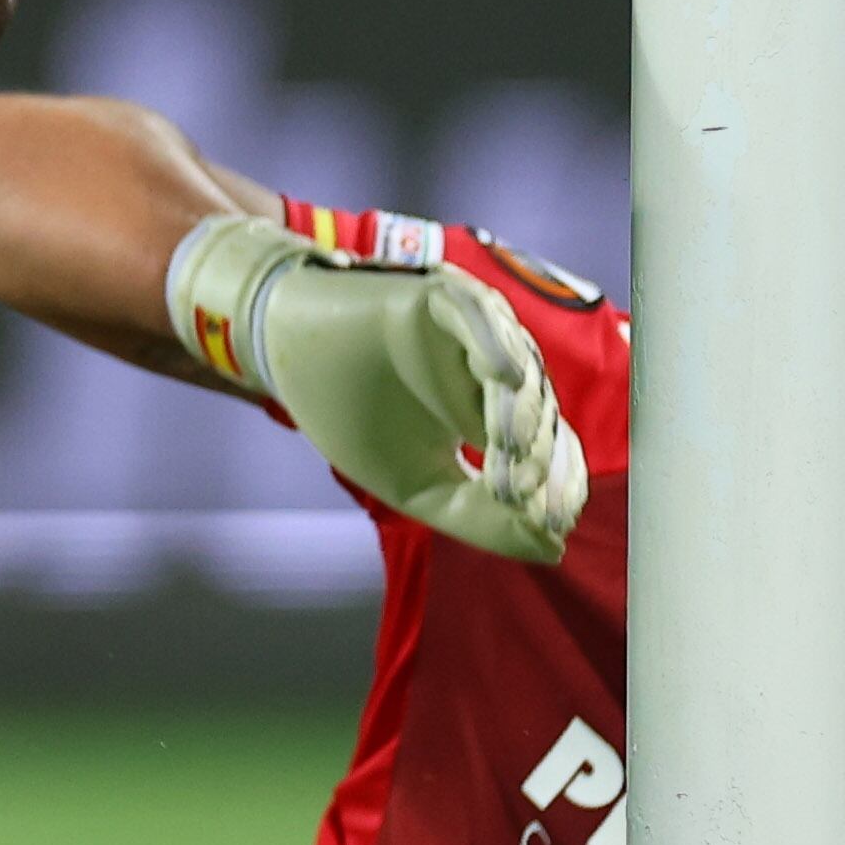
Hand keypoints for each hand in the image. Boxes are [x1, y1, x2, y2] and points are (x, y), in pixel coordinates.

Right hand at [164, 215, 588, 563]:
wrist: (286, 359)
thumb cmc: (350, 416)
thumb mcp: (417, 485)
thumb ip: (479, 518)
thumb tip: (551, 547)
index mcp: (496, 415)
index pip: (548, 451)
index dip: (558, 487)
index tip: (553, 526)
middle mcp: (497, 372)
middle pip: (542, 416)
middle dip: (535, 459)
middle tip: (513, 493)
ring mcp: (478, 333)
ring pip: (520, 373)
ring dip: (519, 414)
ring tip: (505, 451)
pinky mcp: (447, 297)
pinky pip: (482, 318)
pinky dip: (496, 344)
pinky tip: (505, 379)